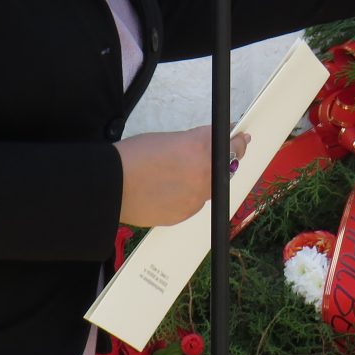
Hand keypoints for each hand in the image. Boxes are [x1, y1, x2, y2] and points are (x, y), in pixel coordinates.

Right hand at [114, 128, 248, 227]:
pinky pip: (193, 204)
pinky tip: (170, 191)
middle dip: (224, 161)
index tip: (242, 139)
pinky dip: (188, 197)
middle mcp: (205, 174)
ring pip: (209, 188)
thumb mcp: (169, 139)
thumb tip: (205, 148)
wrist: (112, 186)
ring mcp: (197, 198)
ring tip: (180, 176)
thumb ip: (194, 144)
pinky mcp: (186, 215)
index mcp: (201, 148)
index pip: (232, 143)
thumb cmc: (134, 155)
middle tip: (217, 156)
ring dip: (204, 181)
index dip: (238, 141)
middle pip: (227, 167)